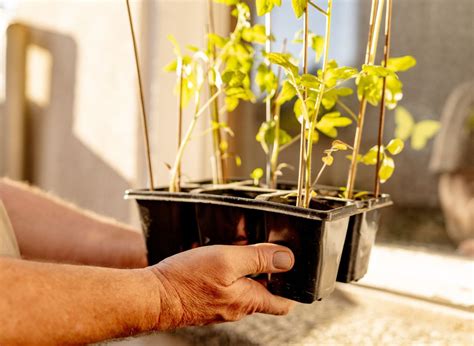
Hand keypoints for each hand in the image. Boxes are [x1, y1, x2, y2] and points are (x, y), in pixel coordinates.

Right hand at [148, 244, 294, 329]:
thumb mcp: (227, 260)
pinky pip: (226, 290)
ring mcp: (220, 308)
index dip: (292, 286)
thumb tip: (288, 259)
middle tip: (265, 251)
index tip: (293, 269)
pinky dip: (229, 277)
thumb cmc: (187, 280)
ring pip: (244, 290)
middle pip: (264, 294)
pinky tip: (218, 262)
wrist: (152, 297)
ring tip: (240, 252)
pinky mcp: (206, 303)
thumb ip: (258, 258)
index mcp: (248, 300)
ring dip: (247, 274)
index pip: (283, 303)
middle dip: (268, 275)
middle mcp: (236, 308)